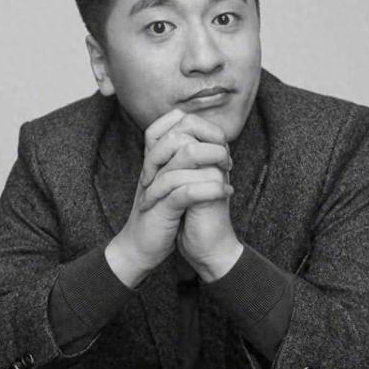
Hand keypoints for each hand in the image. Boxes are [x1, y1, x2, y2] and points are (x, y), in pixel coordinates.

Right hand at [107, 109, 232, 286]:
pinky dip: (211, 189)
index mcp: (155, 157)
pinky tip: (226, 192)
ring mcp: (156, 184)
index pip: (173, 120)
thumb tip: (214, 142)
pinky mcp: (162, 207)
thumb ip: (185, 161)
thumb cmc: (160, 215)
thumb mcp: (172, 183)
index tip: (220, 142)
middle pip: (181, 132)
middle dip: (211, 141)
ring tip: (228, 173)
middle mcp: (153, 165)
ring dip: (215, 161)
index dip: (201, 124)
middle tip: (226, 160)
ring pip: (187, 154)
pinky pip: (187, 189)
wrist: (140, 249)